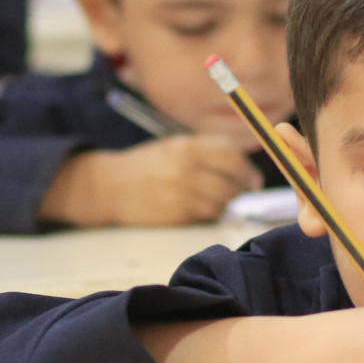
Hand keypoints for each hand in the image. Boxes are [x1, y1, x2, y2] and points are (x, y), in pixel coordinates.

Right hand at [40, 134, 262, 226]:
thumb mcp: (174, 146)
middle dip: (241, 187)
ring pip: (221, 201)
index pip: (230, 155)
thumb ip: (207, 151)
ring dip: (226, 202)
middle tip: (243, 189)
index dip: (246, 168)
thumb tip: (243, 165)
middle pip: (230, 181)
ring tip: (219, 197)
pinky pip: (206, 215)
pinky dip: (212, 213)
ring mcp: (180, 193)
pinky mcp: (175, 214)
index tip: (253, 177)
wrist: (110, 187)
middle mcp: (185, 169)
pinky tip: (204, 207)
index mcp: (186, 146)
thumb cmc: (147, 165)